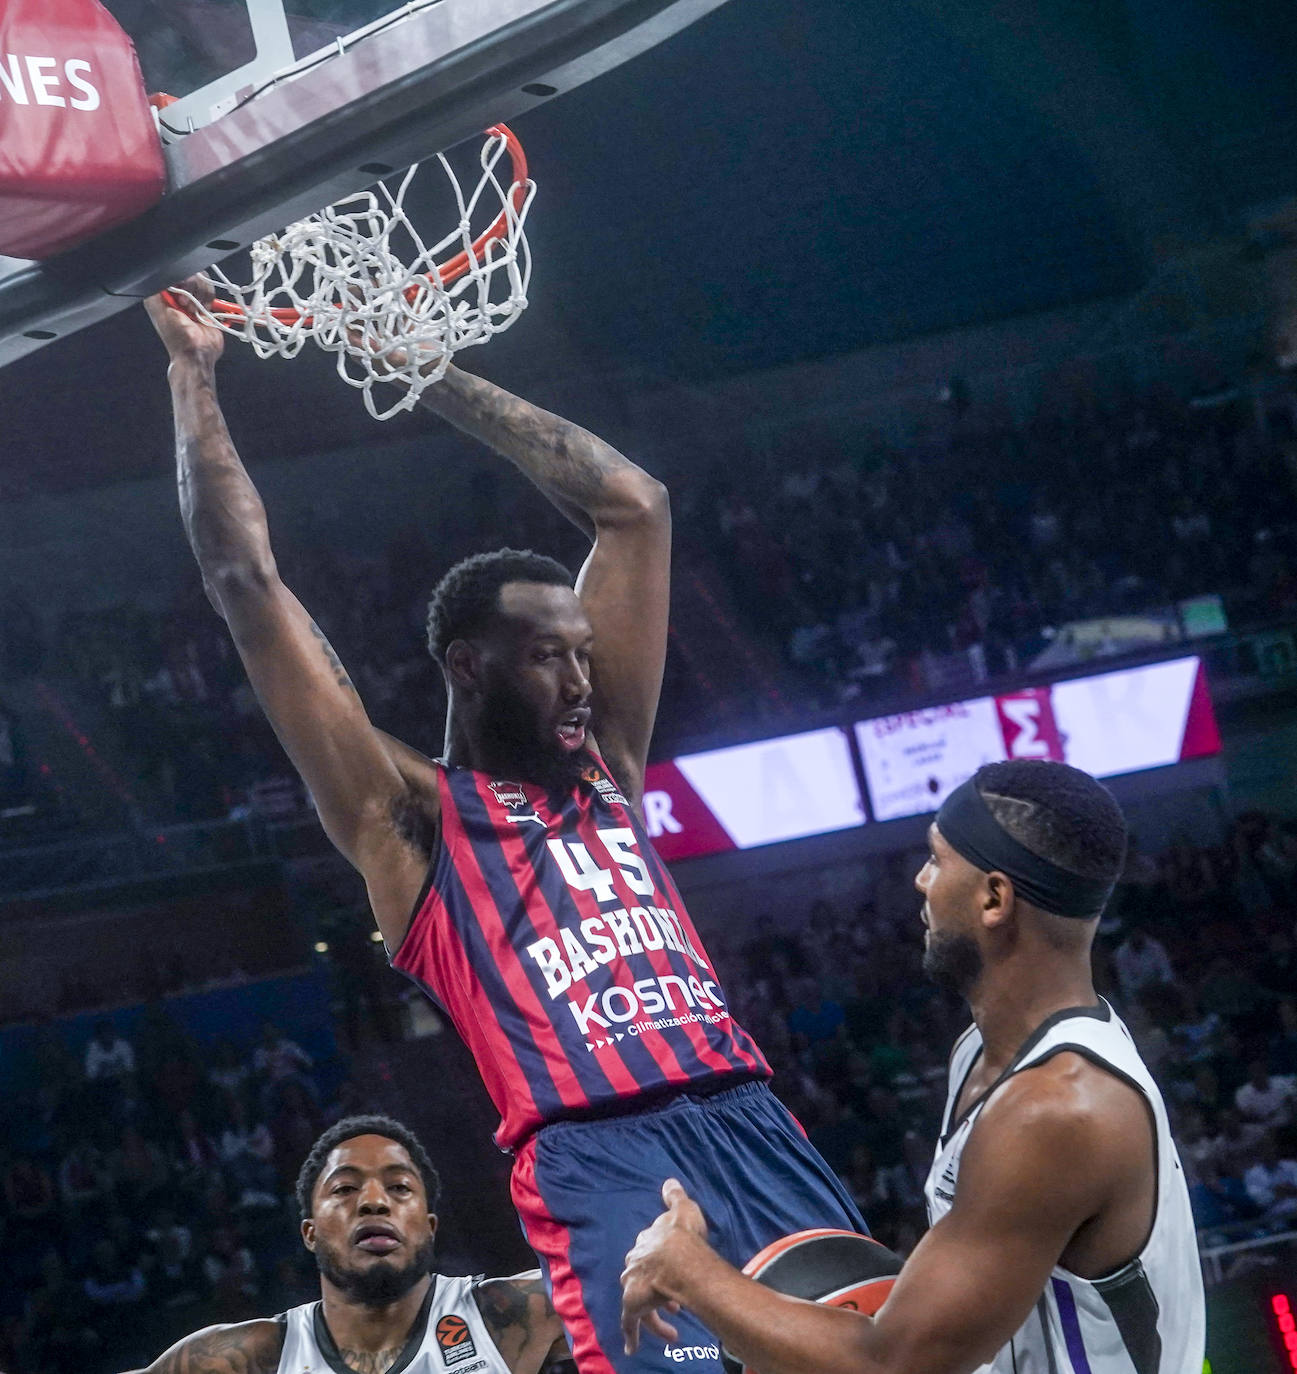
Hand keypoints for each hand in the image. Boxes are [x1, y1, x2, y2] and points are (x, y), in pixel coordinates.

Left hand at [145, 274, 224, 364]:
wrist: (198, 354)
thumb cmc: (178, 338)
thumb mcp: (160, 310)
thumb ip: (157, 290)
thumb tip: (161, 274)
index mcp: (164, 294)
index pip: (173, 271)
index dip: (180, 279)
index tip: (180, 295)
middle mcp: (178, 294)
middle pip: (191, 273)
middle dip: (192, 289)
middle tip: (187, 306)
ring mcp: (193, 298)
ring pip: (203, 280)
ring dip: (202, 296)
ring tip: (196, 312)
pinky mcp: (207, 305)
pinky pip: (211, 292)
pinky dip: (211, 301)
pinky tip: (204, 313)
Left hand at [620, 1178, 707, 1353]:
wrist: (679, 1259)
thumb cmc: (685, 1236)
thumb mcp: (683, 1210)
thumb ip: (675, 1197)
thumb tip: (669, 1181)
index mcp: (645, 1243)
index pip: (647, 1253)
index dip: (659, 1262)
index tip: (672, 1272)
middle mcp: (635, 1263)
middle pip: (641, 1278)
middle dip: (656, 1290)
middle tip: (673, 1301)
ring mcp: (632, 1285)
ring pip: (639, 1304)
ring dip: (654, 1318)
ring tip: (672, 1333)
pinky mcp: (633, 1305)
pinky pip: (630, 1324)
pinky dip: (630, 1337)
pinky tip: (631, 1350)